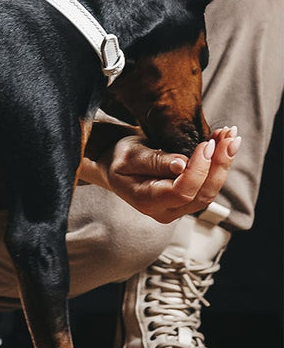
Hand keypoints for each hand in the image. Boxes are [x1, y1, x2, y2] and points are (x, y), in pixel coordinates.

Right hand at [98, 127, 240, 223]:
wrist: (117, 167)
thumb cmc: (119, 159)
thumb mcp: (129, 155)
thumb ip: (154, 161)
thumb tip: (182, 164)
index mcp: (147, 201)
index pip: (181, 192)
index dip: (198, 169)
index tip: (206, 144)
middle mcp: (165, 211)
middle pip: (202, 194)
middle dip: (219, 164)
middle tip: (228, 136)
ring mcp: (178, 208)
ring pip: (210, 191)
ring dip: (223, 163)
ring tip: (230, 136)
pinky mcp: (188, 199)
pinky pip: (208, 186)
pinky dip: (219, 165)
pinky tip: (224, 144)